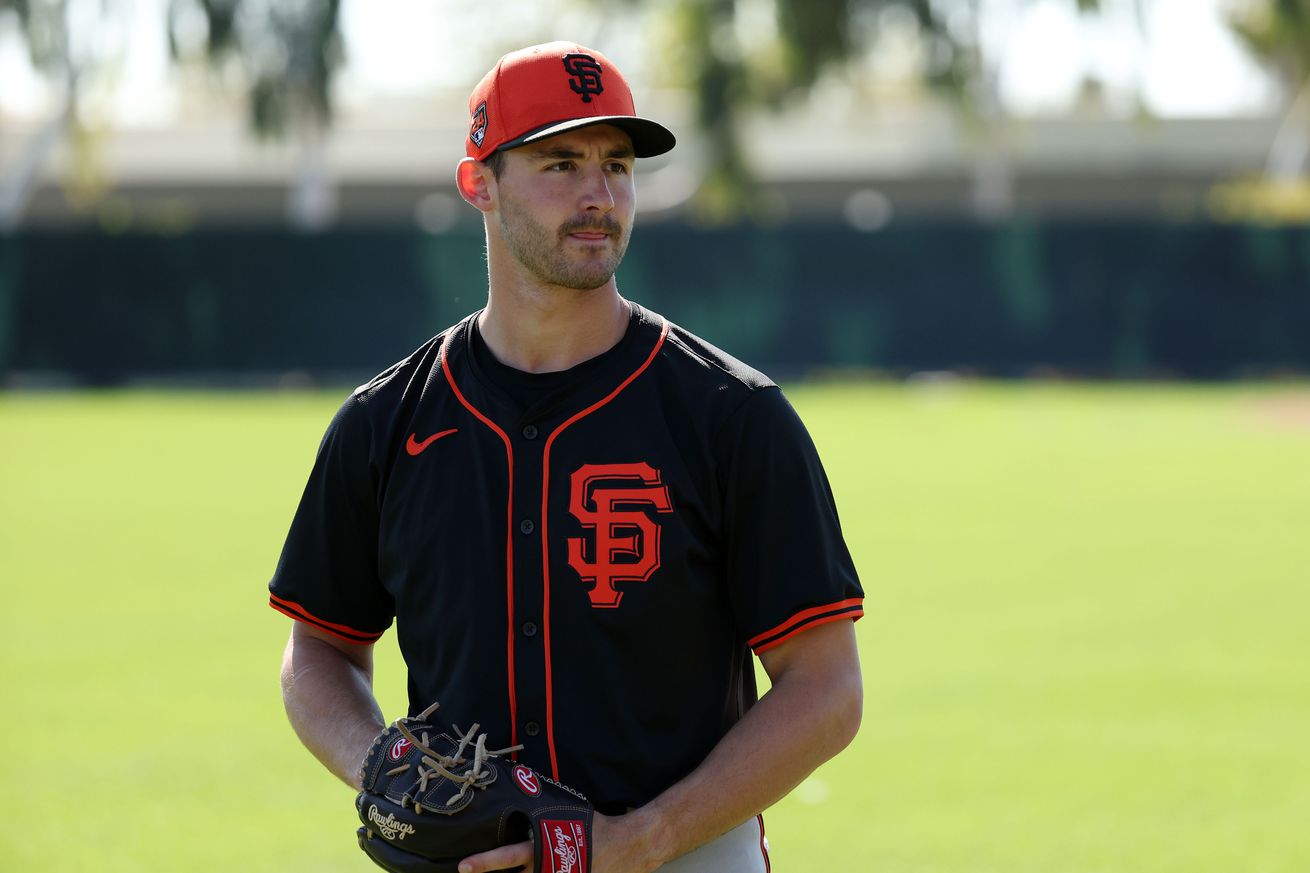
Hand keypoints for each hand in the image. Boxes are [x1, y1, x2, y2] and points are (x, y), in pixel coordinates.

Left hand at [458, 812, 660, 872]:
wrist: (625, 848)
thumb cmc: (594, 825)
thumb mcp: (566, 810)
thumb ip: (542, 807)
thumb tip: (523, 786)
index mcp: (543, 849)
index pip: (508, 857)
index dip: (485, 862)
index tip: (465, 866)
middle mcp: (546, 871)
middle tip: (469, 870)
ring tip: (501, 872)